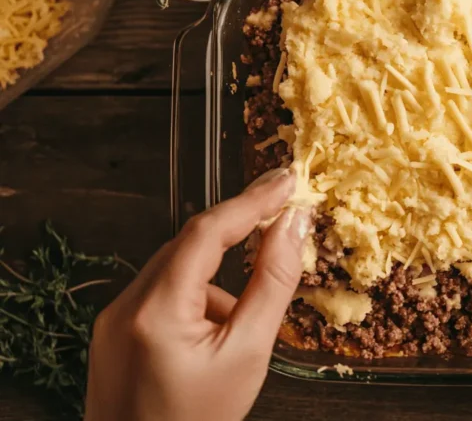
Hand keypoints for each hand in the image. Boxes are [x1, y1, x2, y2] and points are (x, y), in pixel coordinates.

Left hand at [85, 168, 309, 420]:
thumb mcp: (249, 354)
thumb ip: (272, 284)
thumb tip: (293, 226)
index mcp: (156, 309)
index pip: (208, 231)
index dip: (251, 200)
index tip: (287, 180)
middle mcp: (125, 305)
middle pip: (190, 245)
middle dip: (238, 233)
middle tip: (283, 217)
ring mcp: (114, 318)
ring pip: (178, 269)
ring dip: (218, 275)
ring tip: (240, 328)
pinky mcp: (113, 332)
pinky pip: (162, 293)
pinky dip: (197, 298)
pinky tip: (214, 340)